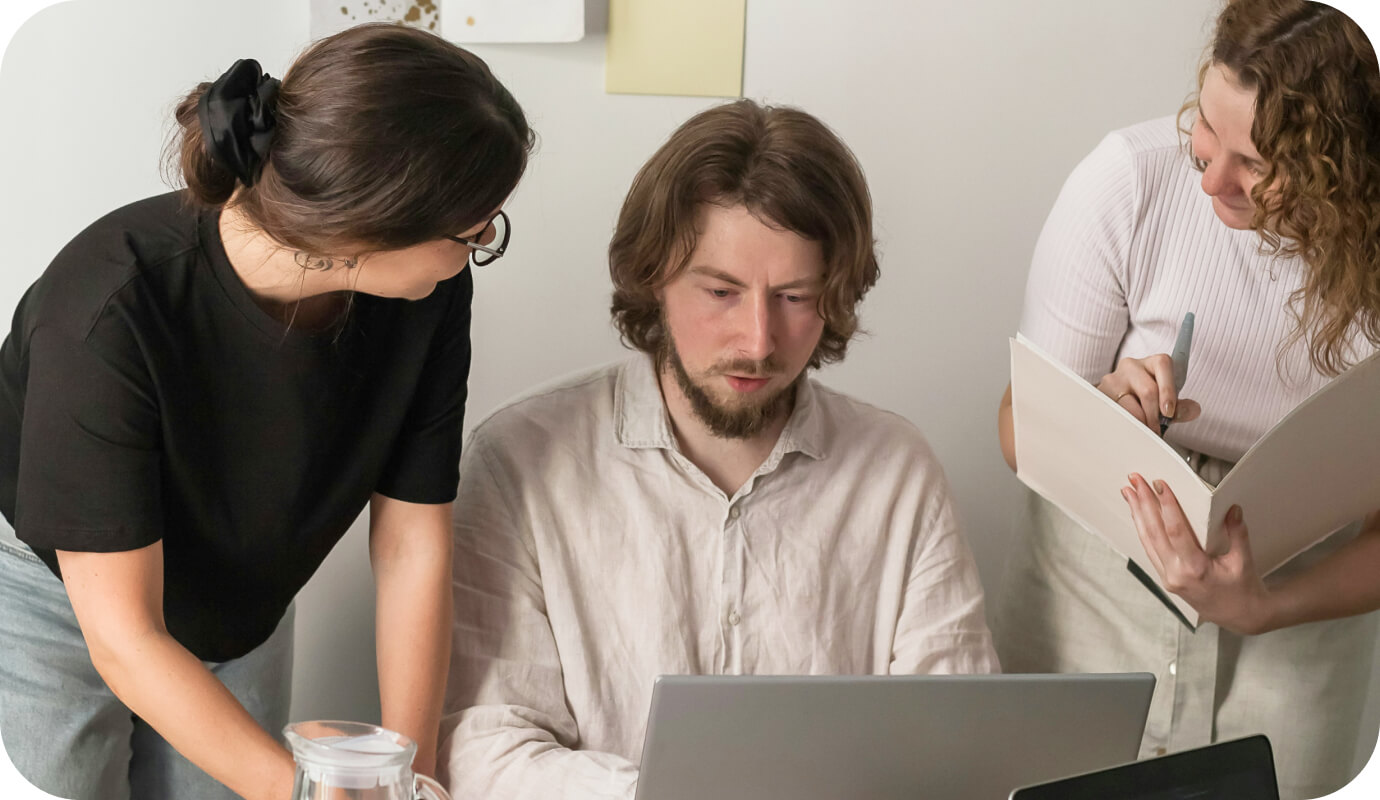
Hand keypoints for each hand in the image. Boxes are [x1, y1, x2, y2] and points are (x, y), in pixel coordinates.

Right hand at [1096, 355, 1200, 431]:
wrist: (1115, 402)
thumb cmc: (1144, 400)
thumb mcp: (1165, 403)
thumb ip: (1181, 408)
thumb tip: (1194, 409)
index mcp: (1151, 363)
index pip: (1163, 365)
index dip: (1168, 390)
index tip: (1168, 412)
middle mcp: (1131, 365)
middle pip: (1148, 389)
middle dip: (1154, 415)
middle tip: (1156, 431)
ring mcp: (1112, 379)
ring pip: (1129, 405)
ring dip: (1139, 422)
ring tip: (1143, 431)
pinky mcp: (1099, 394)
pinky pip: (1114, 412)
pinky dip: (1125, 424)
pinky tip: (1129, 428)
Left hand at [1121, 473, 1276, 634]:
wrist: (1240, 616)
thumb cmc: (1243, 590)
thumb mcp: (1244, 561)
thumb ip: (1237, 533)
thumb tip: (1232, 509)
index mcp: (1196, 570)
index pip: (1175, 531)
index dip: (1166, 506)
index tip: (1159, 485)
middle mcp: (1176, 574)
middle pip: (1154, 533)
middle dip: (1143, 504)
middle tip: (1134, 480)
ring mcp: (1168, 577)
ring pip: (1147, 541)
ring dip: (1137, 514)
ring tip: (1129, 493)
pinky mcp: (1166, 578)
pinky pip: (1150, 550)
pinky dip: (1143, 530)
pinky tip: (1138, 515)